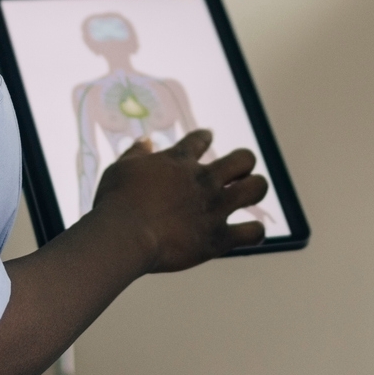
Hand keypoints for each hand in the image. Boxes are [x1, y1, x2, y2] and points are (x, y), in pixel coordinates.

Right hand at [88, 129, 268, 272]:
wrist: (124, 235)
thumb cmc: (116, 202)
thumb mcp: (121, 168)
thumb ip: (136, 153)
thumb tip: (146, 140)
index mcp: (180, 161)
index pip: (200, 138)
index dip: (204, 136)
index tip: (206, 137)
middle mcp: (204, 180)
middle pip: (244, 159)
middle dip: (244, 163)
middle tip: (236, 173)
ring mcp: (215, 207)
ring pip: (257, 188)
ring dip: (256, 188)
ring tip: (248, 194)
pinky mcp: (218, 238)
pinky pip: (253, 232)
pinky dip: (254, 232)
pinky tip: (250, 232)